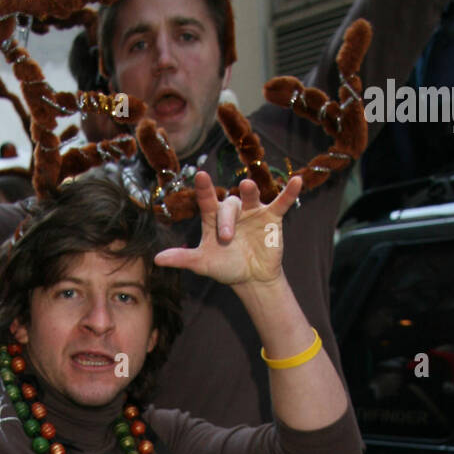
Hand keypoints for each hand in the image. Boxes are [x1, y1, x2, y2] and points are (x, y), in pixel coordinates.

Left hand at [153, 171, 302, 287]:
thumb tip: (157, 260)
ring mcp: (253, 210)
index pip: (207, 200)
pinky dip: (289, 192)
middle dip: (227, 220)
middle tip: (227, 237)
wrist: (251, 278)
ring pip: (251, 196)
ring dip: (249, 192)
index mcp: (214, 217)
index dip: (204, 189)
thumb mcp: (202, 263)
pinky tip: (297, 181)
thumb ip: (182, 258)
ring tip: (248, 186)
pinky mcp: (272, 217)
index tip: (201, 176)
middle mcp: (233, 210)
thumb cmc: (225, 266)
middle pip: (229, 206)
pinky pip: (281, 202)